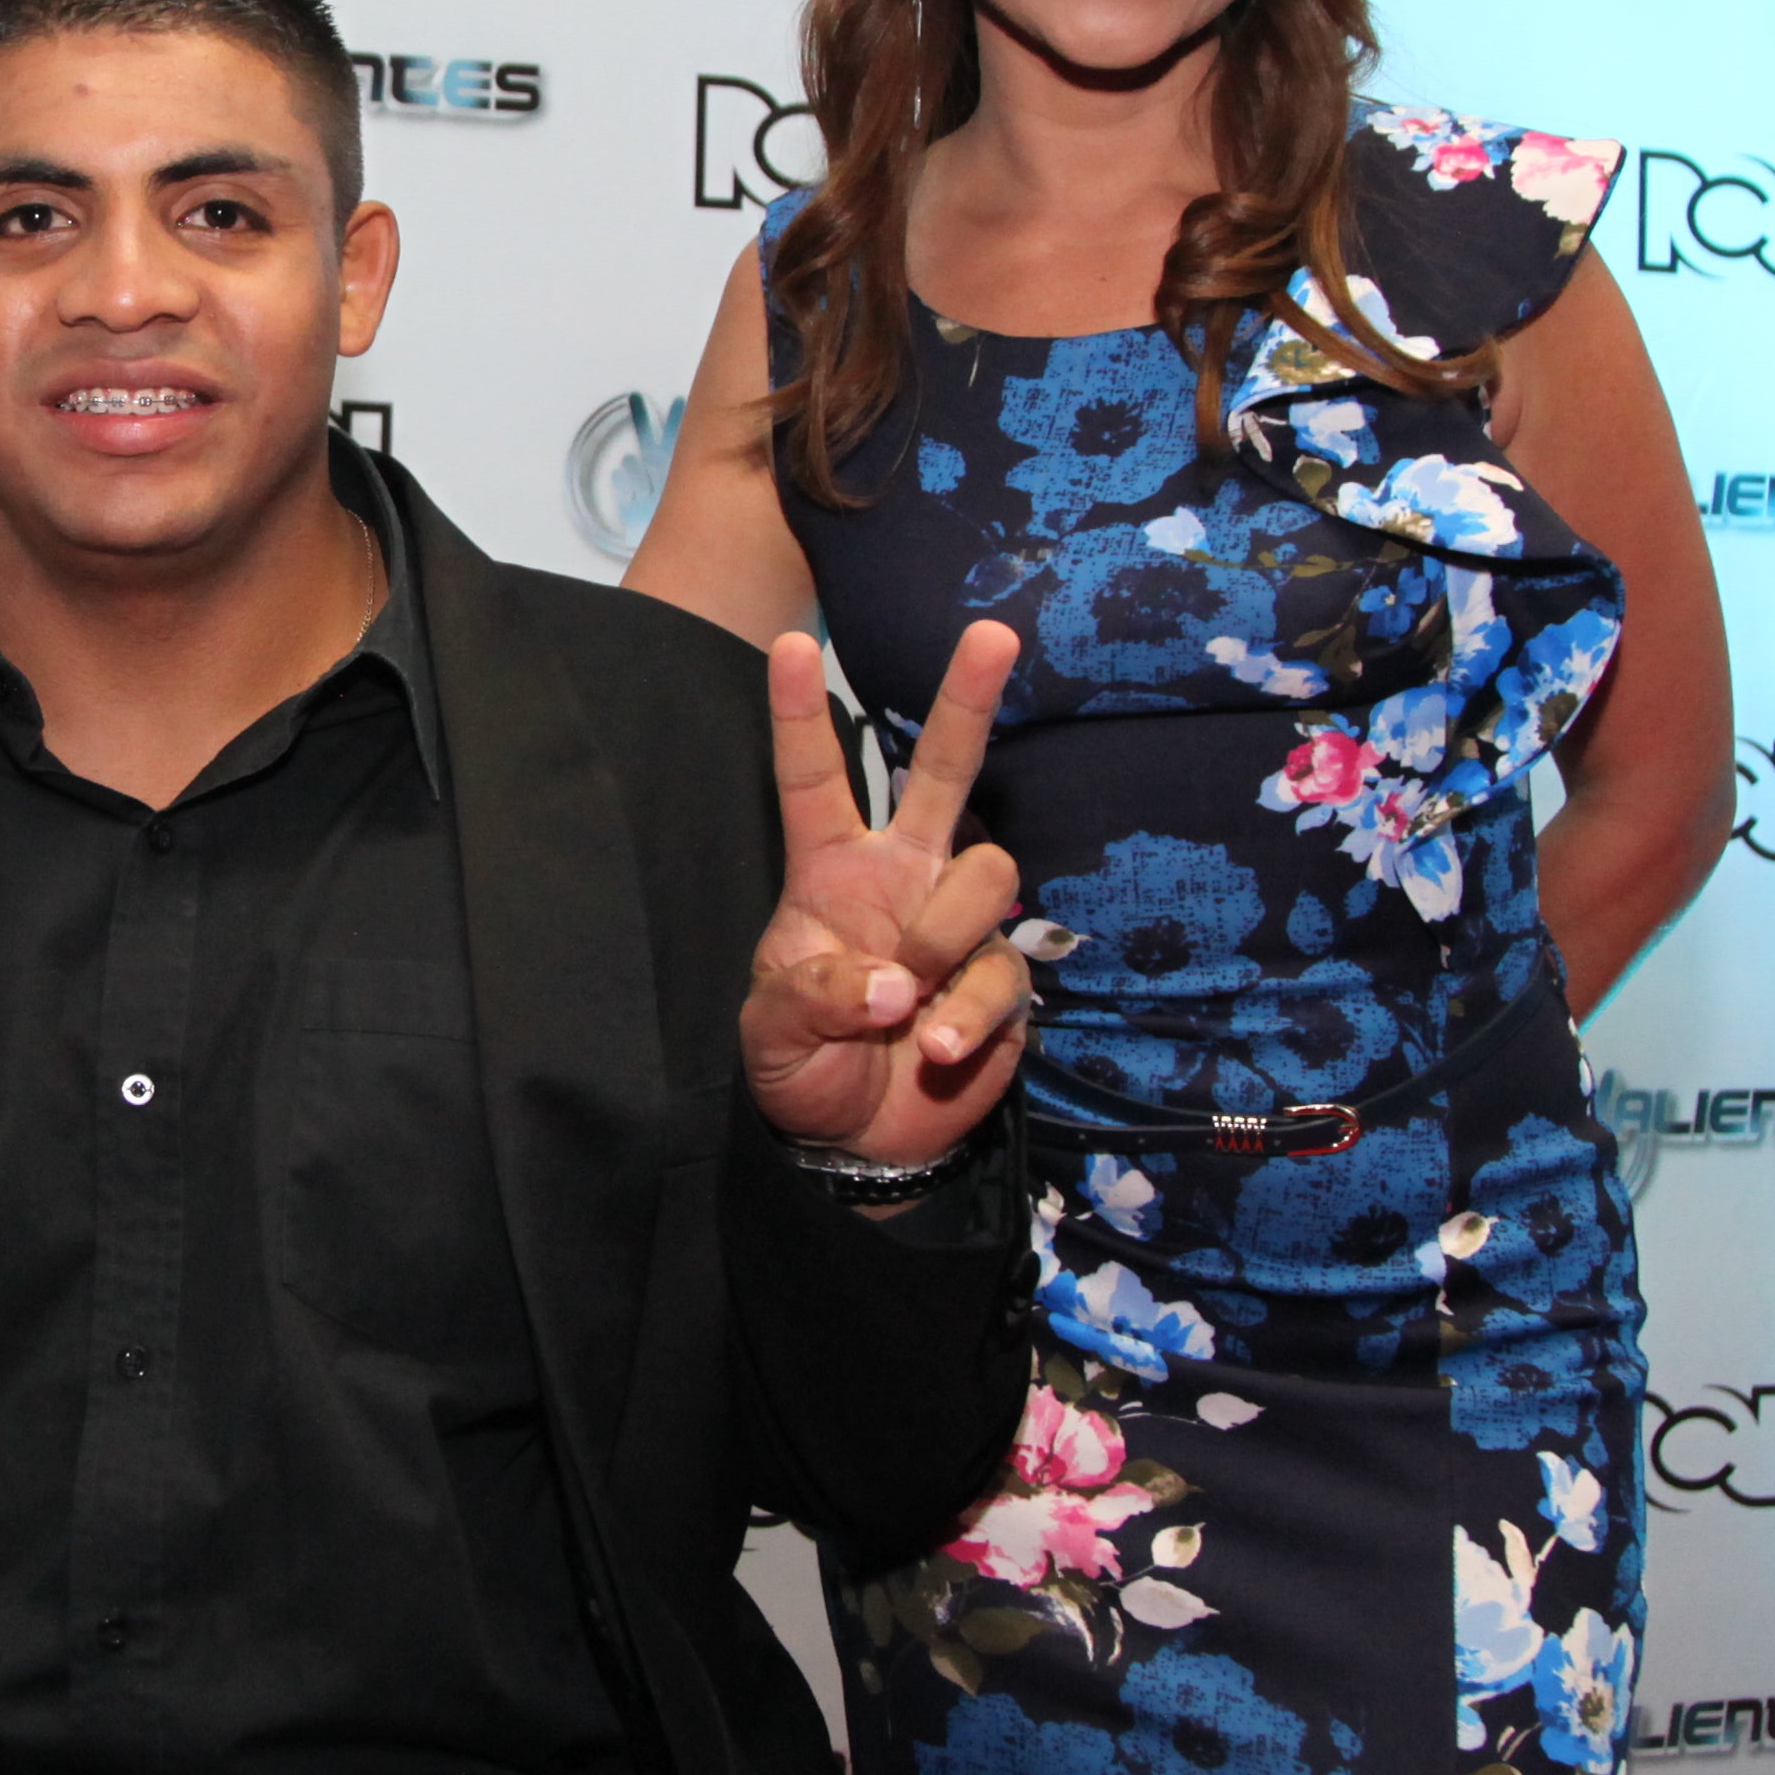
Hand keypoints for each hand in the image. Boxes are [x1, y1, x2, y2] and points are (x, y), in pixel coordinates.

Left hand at [742, 620, 1035, 1168]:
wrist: (858, 1141)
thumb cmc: (802, 1066)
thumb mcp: (771, 1035)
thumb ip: (815, 996)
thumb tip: (890, 981)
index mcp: (830, 872)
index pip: (813, 779)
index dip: (797, 714)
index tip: (789, 644)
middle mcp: (902, 877)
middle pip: (944, 771)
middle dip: (968, 701)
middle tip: (994, 634)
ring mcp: (957, 921)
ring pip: (986, 869)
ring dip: (946, 933)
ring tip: (908, 999)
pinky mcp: (1001, 976)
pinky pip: (1003, 968)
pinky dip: (970, 1010)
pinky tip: (939, 1045)